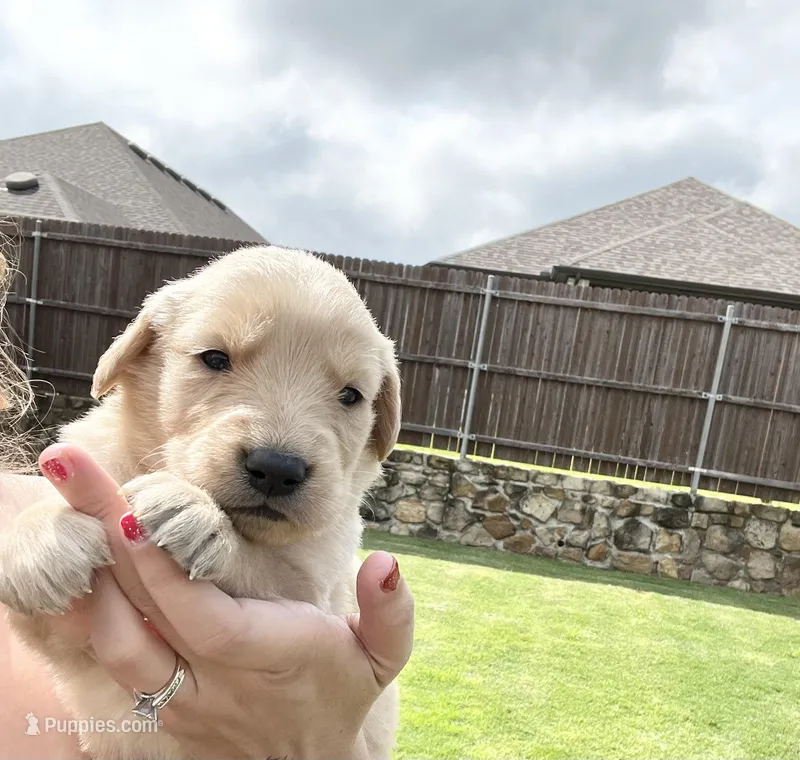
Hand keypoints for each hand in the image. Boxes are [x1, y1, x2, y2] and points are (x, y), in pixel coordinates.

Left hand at [38, 443, 413, 759]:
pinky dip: (91, 606)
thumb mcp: (384, 656)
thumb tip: (384, 562)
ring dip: (89, 575)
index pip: (206, 621)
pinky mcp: (161, 707)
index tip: (133, 515)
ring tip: (70, 504)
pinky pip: (113, 657)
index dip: (166, 573)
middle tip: (69, 470)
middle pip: (142, 621)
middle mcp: (214, 686)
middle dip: (104, 541)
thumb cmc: (343, 692)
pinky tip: (79, 559)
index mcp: (269, 660)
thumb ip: (390, 611)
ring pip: (114, 645)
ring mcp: (180, 701)